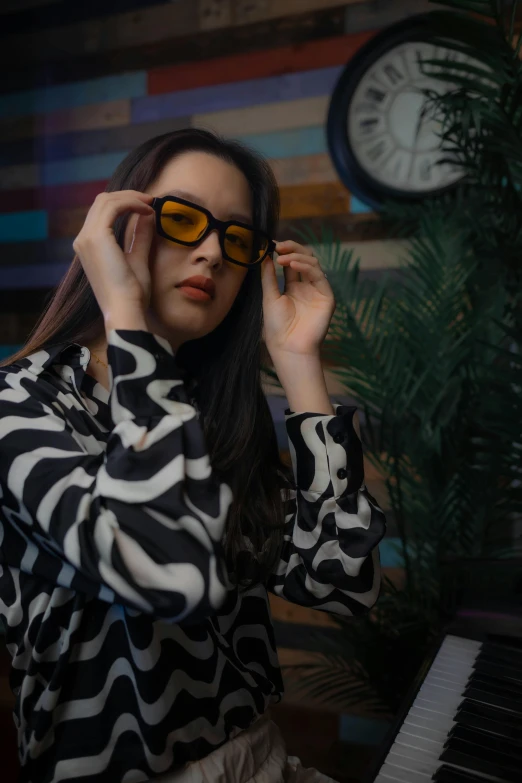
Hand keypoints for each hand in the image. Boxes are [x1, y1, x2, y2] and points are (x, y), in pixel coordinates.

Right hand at [73, 190, 155, 319]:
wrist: (125, 310)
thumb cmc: (132, 294)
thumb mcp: (138, 259)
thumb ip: (140, 237)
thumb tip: (148, 216)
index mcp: (89, 246)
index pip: (102, 213)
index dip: (124, 204)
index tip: (147, 207)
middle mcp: (83, 239)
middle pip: (102, 203)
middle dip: (127, 197)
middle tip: (150, 201)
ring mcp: (87, 237)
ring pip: (106, 200)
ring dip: (130, 197)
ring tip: (150, 203)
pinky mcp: (96, 236)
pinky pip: (113, 207)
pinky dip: (131, 203)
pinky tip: (147, 209)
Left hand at [260, 240, 334, 356]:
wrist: (288, 346)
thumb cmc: (277, 326)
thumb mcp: (270, 297)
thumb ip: (269, 276)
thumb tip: (265, 256)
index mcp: (293, 287)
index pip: (291, 262)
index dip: (284, 251)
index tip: (271, 245)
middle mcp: (307, 286)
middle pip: (304, 258)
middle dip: (292, 248)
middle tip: (278, 246)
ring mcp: (317, 290)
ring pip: (312, 263)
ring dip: (297, 256)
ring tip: (282, 258)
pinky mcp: (326, 296)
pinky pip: (318, 275)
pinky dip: (306, 266)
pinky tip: (293, 264)